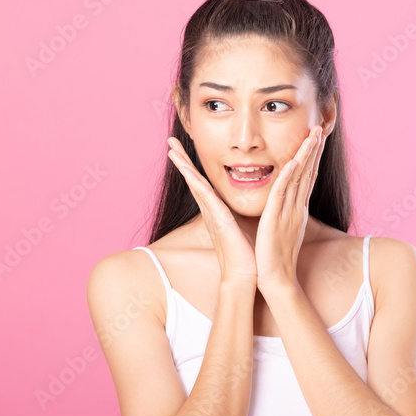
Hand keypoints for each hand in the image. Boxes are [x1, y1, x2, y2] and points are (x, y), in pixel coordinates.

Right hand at [166, 137, 257, 284]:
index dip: (192, 165)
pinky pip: (204, 196)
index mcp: (216, 210)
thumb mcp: (242, 227)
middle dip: (181, 159)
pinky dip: (195, 181)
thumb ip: (240, 214)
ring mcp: (211, 213)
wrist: (244, 274)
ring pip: (194, 183)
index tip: (183, 150)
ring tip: (171, 149)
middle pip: (193, 179)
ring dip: (183, 165)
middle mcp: (210, 210)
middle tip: (170, 141)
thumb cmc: (245, 254)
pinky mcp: (217, 218)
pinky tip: (187, 169)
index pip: (202, 182)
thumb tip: (245, 205)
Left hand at [254, 125, 325, 293]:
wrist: (275, 280)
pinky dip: (287, 178)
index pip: (307, 177)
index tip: (316, 137)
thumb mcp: (282, 229)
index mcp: (297, 209)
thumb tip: (284, 203)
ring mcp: (289, 213)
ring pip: (299, 179)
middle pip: (308, 173)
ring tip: (312, 135)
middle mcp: (297, 208)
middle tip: (320, 127)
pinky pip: (283, 196)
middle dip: (314, 150)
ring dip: (306, 156)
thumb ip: (284, 213)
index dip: (312, 157)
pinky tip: (291, 162)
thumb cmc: (275, 257)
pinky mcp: (276, 221)